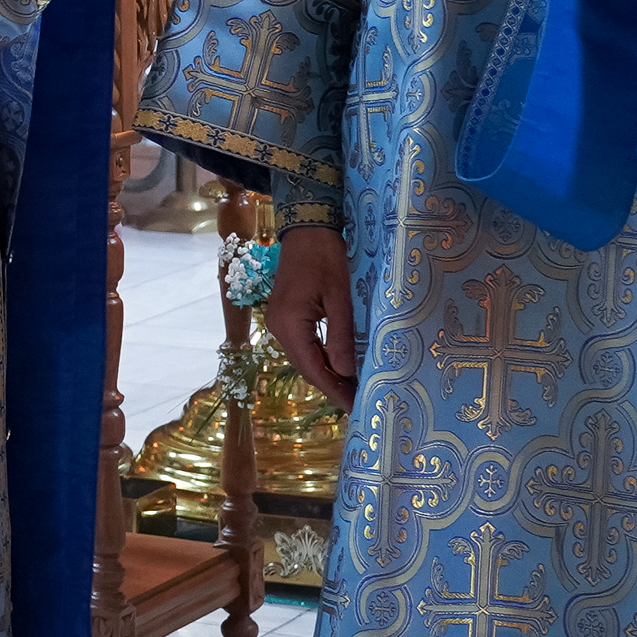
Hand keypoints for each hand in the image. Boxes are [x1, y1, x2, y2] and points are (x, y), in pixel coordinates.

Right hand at [265, 225, 359, 403]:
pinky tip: (337, 363)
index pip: (313, 369)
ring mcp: (279, 322)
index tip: (354, 407)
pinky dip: (319, 357)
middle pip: (305, 367)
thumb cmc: (326, 258)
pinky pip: (302, 344)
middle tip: (358, 400)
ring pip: (303, 357)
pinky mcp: (285, 315)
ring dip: (326, 373)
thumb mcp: (339, 298)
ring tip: (352, 386)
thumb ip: (341, 337)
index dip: (333, 390)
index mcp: (290, 324)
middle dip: (331, 385)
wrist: (307, 229)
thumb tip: (346, 373)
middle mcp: (278, 328)